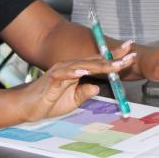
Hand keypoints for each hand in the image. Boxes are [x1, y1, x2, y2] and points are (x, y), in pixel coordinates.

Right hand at [13, 51, 135, 122]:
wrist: (28, 106)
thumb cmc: (49, 101)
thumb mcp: (73, 100)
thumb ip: (85, 93)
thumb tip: (98, 88)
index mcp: (77, 70)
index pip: (99, 62)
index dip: (114, 56)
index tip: (130, 52)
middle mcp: (71, 66)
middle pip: (95, 60)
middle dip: (114, 56)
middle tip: (130, 51)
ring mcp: (61, 70)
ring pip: (84, 65)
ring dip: (100, 64)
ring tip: (115, 63)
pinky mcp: (52, 78)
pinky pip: (65, 73)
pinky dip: (74, 71)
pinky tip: (84, 71)